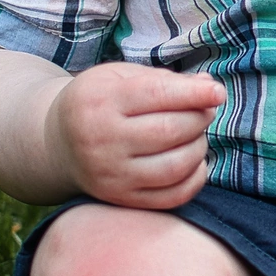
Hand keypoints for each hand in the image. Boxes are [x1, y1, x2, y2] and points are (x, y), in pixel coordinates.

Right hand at [44, 61, 225, 207]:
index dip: (195, 93)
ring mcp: (109, 174)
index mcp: (101, 100)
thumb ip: (166, 80)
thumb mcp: (122, 77)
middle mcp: (101, 140)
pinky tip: (194, 162)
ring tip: (196, 135)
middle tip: (204, 111)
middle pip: (170, 131)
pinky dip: (194, 179)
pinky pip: (171, 196)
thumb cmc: (100, 101)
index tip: (218, 92)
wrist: (58, 142)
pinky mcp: (119, 199)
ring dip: (199, 148)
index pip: (158, 94)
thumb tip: (209, 86)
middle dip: (199, 119)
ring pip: (175, 166)